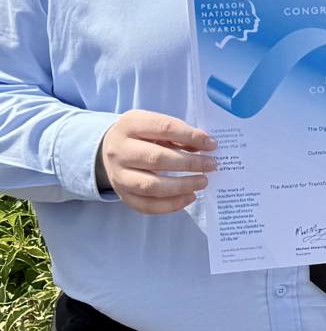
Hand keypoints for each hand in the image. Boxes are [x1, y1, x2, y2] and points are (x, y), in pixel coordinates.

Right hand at [97, 111, 215, 213]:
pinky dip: (171, 204)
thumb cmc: (141, 135)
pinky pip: (146, 205)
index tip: (212, 144)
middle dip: (189, 163)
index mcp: (130, 125)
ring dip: (182, 186)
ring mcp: (118, 175)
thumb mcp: (155, 125)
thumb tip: (206, 145)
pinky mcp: (123, 195)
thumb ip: (179, 133)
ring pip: (151, 186)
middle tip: (211, 165)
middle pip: (156, 159)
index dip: (190, 136)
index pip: (163, 128)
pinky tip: (190, 197)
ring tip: (203, 182)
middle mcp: (119, 151)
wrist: (109, 150)